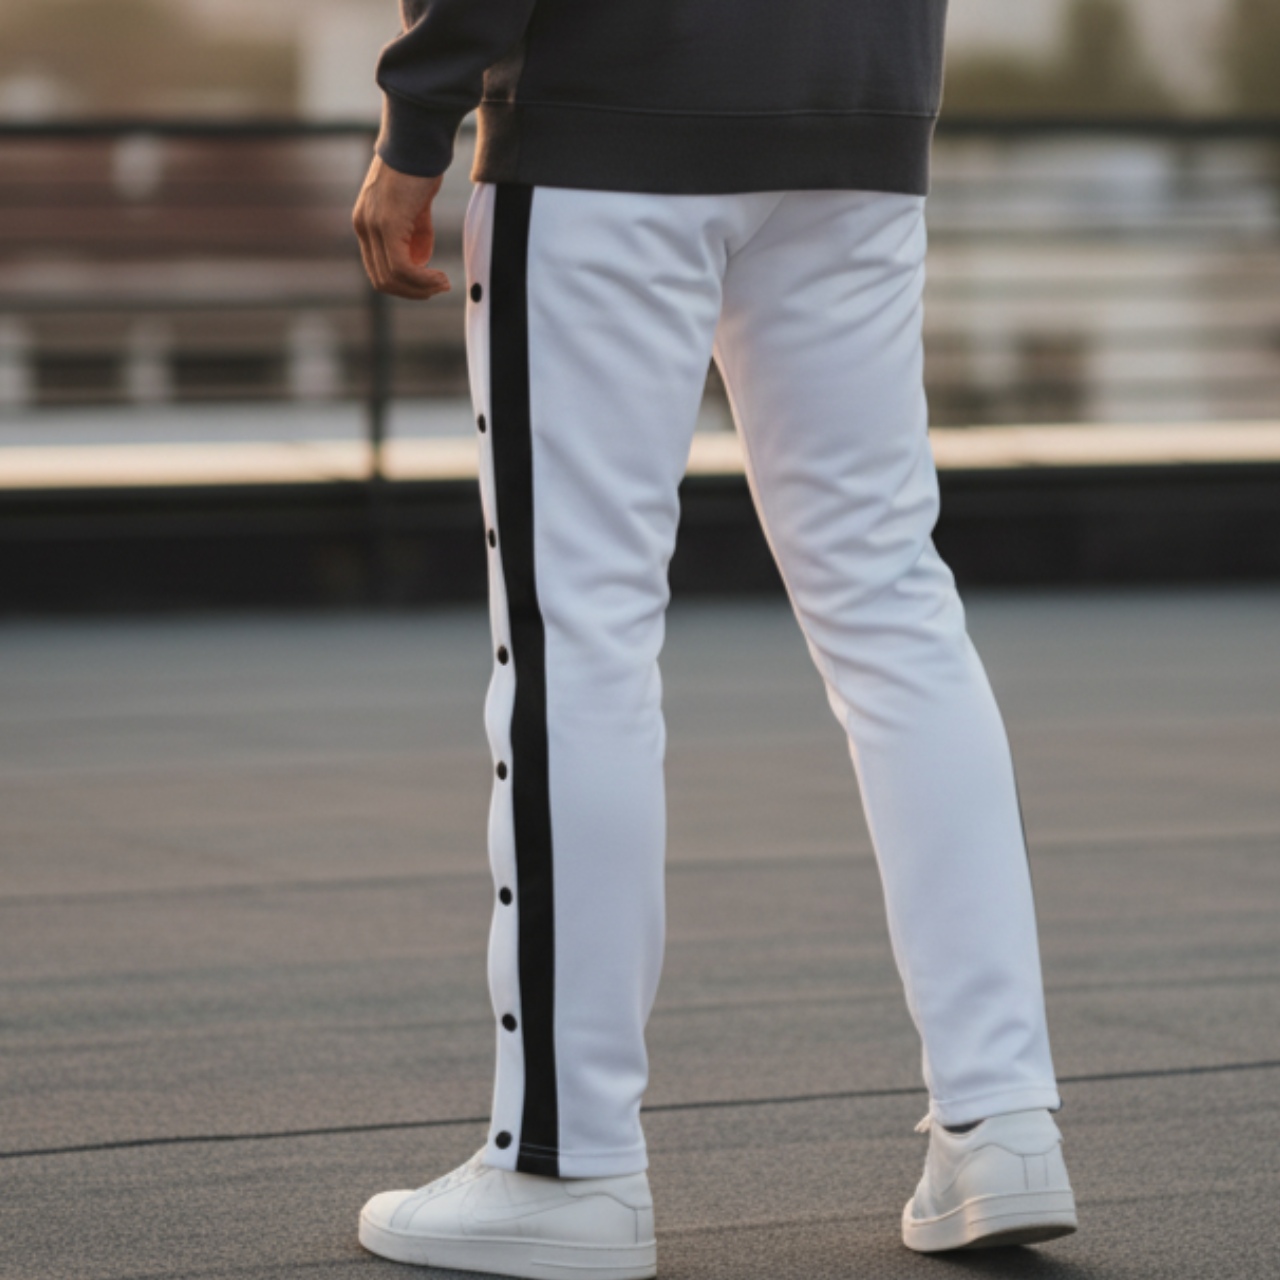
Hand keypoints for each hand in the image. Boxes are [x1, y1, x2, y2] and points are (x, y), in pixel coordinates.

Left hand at [352, 157, 450, 299]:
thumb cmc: (419, 167)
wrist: (417, 140)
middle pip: (382, 280)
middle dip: (412, 292)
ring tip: (442, 284)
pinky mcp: (387, 224)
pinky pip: (402, 266)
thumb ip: (415, 234)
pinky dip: (422, 279)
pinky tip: (440, 277)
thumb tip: (420, 260)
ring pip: (391, 277)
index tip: (429, 284)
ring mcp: (372, 225)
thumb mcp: (415, 207)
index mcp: (365, 223)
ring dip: (420, 288)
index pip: (377, 269)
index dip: (404, 285)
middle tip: (439, 288)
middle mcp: (363, 226)